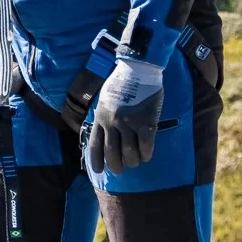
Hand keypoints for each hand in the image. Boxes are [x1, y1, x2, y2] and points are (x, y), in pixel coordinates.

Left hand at [86, 52, 163, 175]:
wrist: (138, 70)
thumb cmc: (121, 84)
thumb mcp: (104, 101)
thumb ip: (103, 118)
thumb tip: (104, 135)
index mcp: (100, 118)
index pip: (95, 146)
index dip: (96, 161)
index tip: (99, 171)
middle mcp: (112, 123)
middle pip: (112, 154)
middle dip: (116, 166)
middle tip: (121, 168)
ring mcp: (129, 124)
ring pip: (129, 154)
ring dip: (132, 161)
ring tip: (135, 161)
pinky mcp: (146, 123)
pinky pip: (145, 146)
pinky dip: (146, 154)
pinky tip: (146, 155)